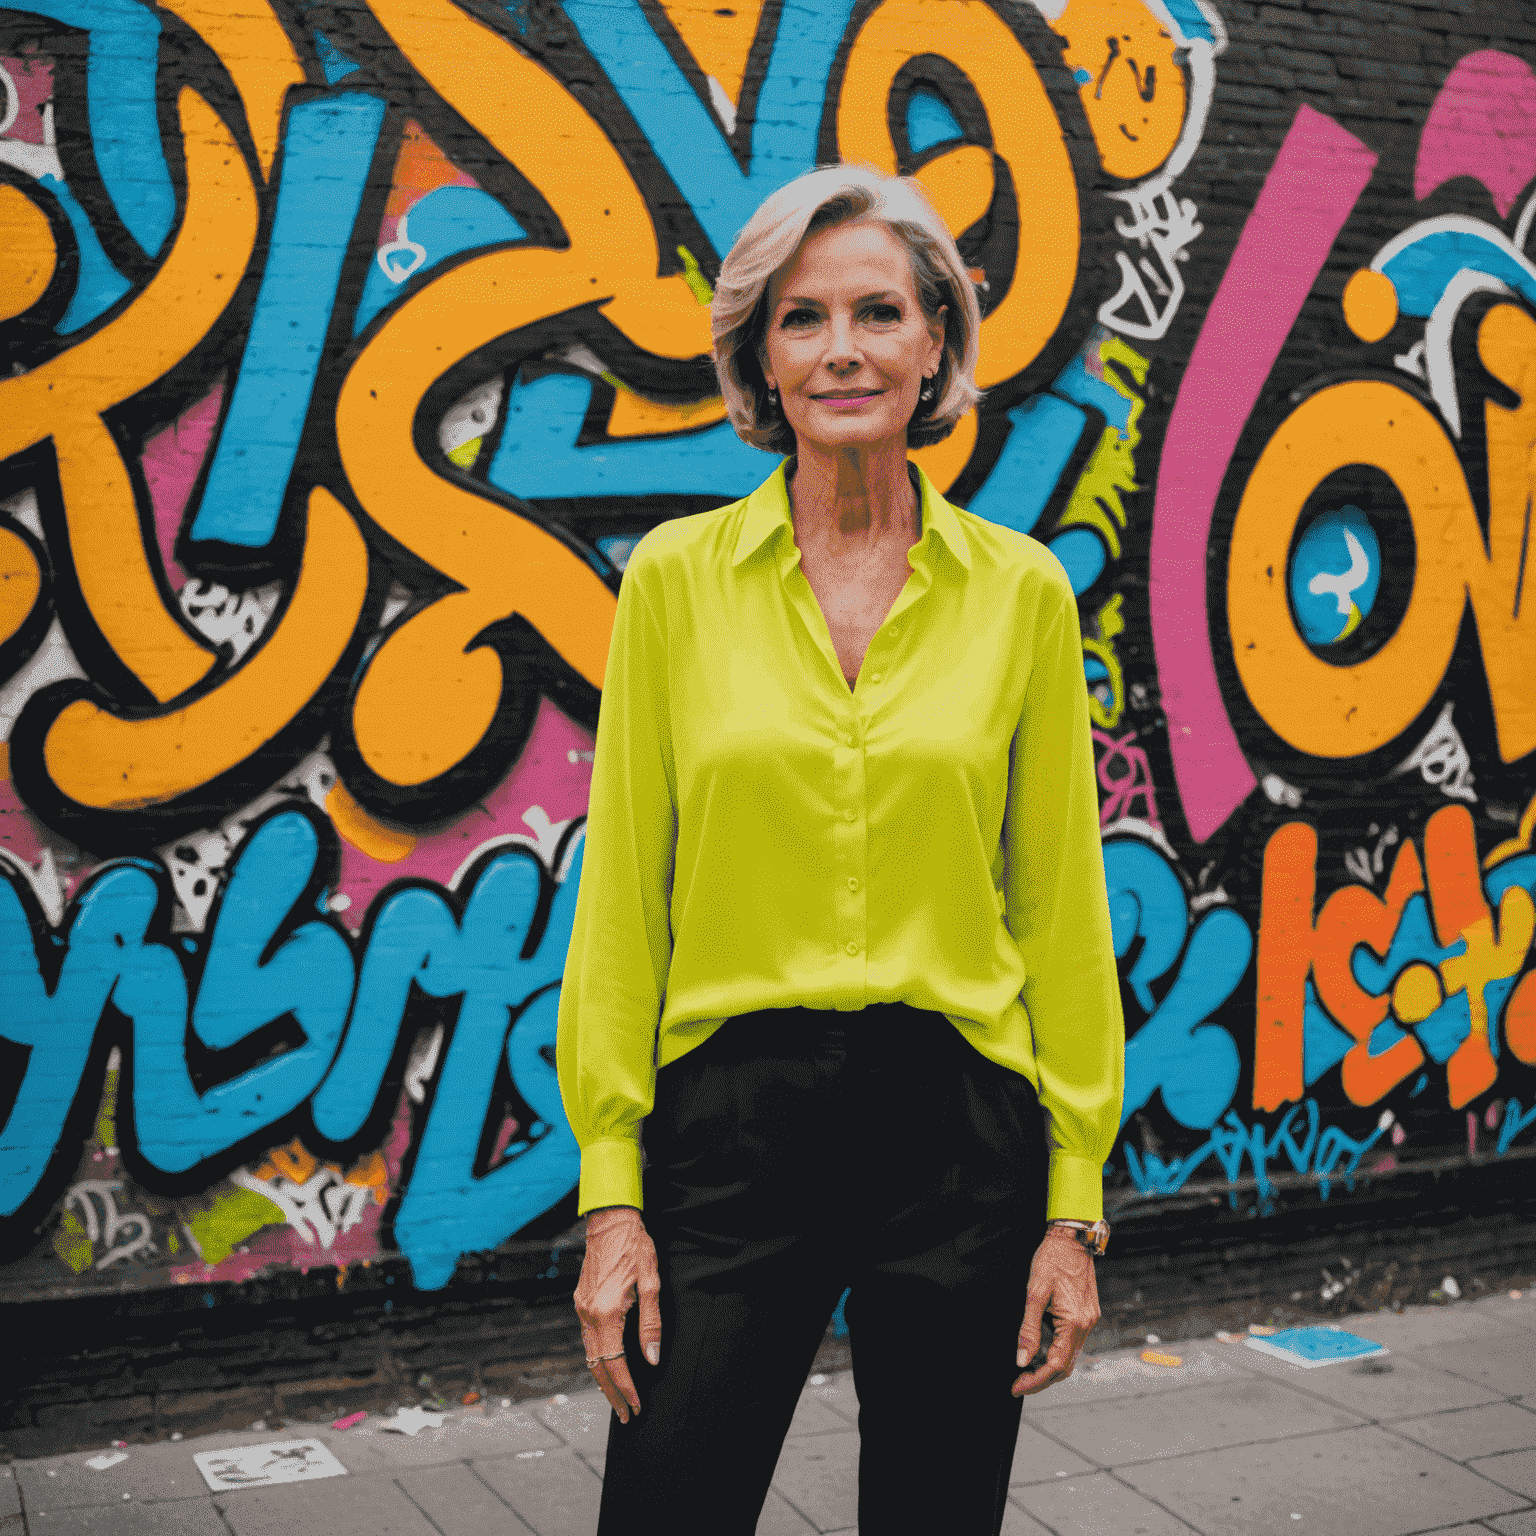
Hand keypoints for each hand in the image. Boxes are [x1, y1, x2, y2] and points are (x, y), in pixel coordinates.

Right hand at [572, 1206, 661, 1422]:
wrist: (609, 1220)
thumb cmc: (635, 1247)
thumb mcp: (652, 1283)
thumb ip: (651, 1323)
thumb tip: (652, 1358)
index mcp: (607, 1313)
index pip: (616, 1364)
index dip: (627, 1389)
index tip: (637, 1406)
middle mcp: (589, 1315)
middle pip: (598, 1367)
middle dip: (612, 1394)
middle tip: (627, 1415)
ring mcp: (581, 1308)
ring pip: (589, 1355)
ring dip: (603, 1379)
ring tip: (618, 1397)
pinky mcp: (580, 1302)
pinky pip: (587, 1339)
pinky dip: (597, 1358)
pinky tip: (607, 1365)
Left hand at [1012, 1225, 1100, 1395]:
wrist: (1072, 1237)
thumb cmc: (1052, 1258)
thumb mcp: (1034, 1293)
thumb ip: (1028, 1329)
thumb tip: (1021, 1359)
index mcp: (1074, 1322)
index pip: (1056, 1365)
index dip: (1035, 1380)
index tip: (1017, 1387)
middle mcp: (1086, 1325)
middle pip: (1065, 1367)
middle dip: (1041, 1380)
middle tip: (1019, 1385)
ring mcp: (1089, 1320)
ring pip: (1070, 1356)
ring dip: (1049, 1368)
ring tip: (1026, 1371)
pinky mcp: (1087, 1314)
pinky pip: (1073, 1342)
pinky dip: (1057, 1352)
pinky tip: (1041, 1350)